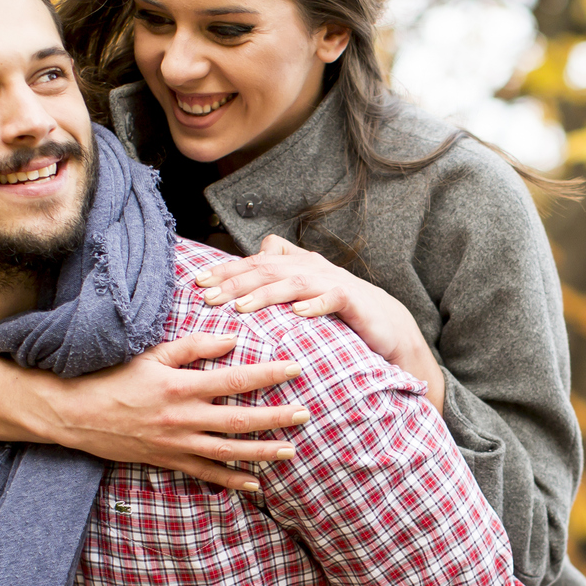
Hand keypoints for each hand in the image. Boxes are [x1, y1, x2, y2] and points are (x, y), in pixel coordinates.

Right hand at [43, 331, 310, 491]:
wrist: (74, 413)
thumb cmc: (112, 377)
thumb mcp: (151, 354)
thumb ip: (193, 346)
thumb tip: (232, 340)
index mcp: (181, 386)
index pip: (235, 379)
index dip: (268, 374)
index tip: (296, 368)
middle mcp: (183, 418)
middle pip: (239, 420)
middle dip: (276, 418)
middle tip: (306, 414)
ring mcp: (176, 443)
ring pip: (228, 451)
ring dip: (262, 452)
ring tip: (291, 451)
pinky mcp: (167, 460)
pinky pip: (205, 474)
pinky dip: (231, 481)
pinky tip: (255, 484)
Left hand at [193, 235, 447, 412]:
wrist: (387, 325)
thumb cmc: (341, 311)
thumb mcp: (306, 292)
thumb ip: (278, 279)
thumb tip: (245, 273)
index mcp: (298, 264)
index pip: (256, 260)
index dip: (227, 269)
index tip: (198, 282)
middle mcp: (312, 267)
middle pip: (267, 268)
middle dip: (235, 281)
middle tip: (207, 297)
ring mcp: (332, 282)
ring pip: (293, 281)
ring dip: (265, 294)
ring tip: (241, 308)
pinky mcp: (353, 300)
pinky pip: (332, 297)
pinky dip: (314, 304)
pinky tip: (297, 313)